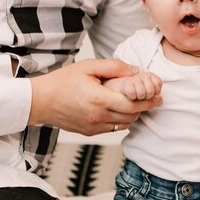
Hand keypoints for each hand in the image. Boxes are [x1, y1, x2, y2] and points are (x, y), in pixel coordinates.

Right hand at [29, 59, 160, 134]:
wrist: (40, 101)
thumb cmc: (62, 81)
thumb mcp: (88, 66)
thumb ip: (113, 67)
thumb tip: (135, 71)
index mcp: (99, 99)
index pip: (133, 104)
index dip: (148, 100)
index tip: (158, 95)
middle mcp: (98, 116)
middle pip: (132, 115)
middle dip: (145, 107)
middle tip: (154, 99)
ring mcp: (94, 127)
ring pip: (124, 124)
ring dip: (134, 114)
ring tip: (138, 103)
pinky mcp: (90, 132)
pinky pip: (113, 129)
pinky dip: (121, 120)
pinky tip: (122, 110)